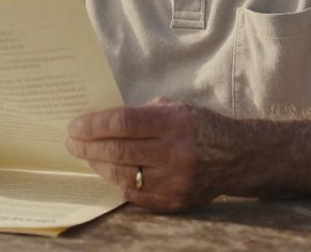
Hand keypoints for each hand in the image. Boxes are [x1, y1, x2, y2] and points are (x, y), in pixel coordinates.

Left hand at [66, 97, 240, 211]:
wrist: (239, 157)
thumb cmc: (200, 127)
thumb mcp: (175, 108)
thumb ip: (142, 114)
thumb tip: (102, 121)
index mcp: (174, 123)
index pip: (123, 122)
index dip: (94, 125)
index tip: (75, 126)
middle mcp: (175, 152)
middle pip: (119, 150)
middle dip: (88, 146)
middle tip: (71, 142)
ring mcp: (176, 180)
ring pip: (123, 174)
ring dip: (98, 165)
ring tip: (86, 156)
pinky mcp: (176, 200)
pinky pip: (137, 194)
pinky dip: (119, 182)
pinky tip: (109, 172)